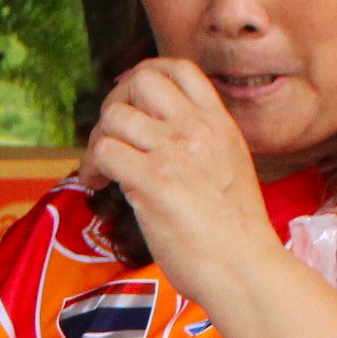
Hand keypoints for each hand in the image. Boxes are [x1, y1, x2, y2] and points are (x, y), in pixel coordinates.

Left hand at [85, 57, 284, 301]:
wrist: (244, 268)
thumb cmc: (236, 233)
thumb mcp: (229, 168)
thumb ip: (199, 145)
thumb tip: (158, 139)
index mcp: (219, 123)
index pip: (179, 69)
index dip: (145, 76)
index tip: (132, 103)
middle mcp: (196, 129)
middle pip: (141, 80)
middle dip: (115, 103)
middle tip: (111, 136)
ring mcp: (173, 152)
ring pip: (115, 116)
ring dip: (98, 140)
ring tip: (101, 169)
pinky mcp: (152, 181)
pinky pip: (104, 152)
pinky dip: (92, 166)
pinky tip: (97, 185)